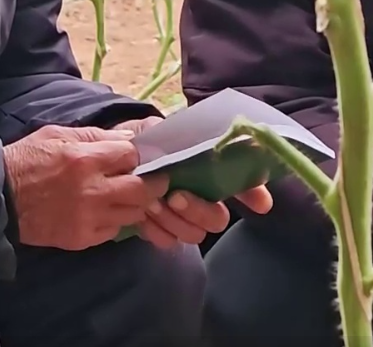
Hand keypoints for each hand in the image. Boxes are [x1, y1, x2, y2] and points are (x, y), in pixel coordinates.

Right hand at [2, 124, 166, 249]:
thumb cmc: (27, 160)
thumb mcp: (58, 134)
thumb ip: (96, 136)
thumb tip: (130, 139)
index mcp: (85, 159)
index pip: (133, 156)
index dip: (139, 156)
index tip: (140, 158)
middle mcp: (92, 190)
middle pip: (143, 189)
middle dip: (152, 184)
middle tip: (153, 181)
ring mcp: (88, 218)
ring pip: (133, 213)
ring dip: (135, 204)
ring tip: (127, 197)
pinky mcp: (81, 239)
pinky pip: (114, 231)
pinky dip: (114, 221)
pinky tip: (104, 212)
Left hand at [111, 116, 275, 249]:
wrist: (112, 159)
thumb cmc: (143, 142)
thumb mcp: (163, 130)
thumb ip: (186, 136)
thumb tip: (208, 142)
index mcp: (211, 171)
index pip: (245, 184)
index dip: (255, 195)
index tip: (260, 205)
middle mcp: (204, 198)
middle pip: (218, 219)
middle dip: (198, 210)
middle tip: (174, 196)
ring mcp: (184, 218)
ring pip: (195, 234)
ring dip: (174, 220)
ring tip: (151, 204)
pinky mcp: (162, 230)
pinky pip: (169, 242)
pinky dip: (156, 231)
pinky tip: (143, 217)